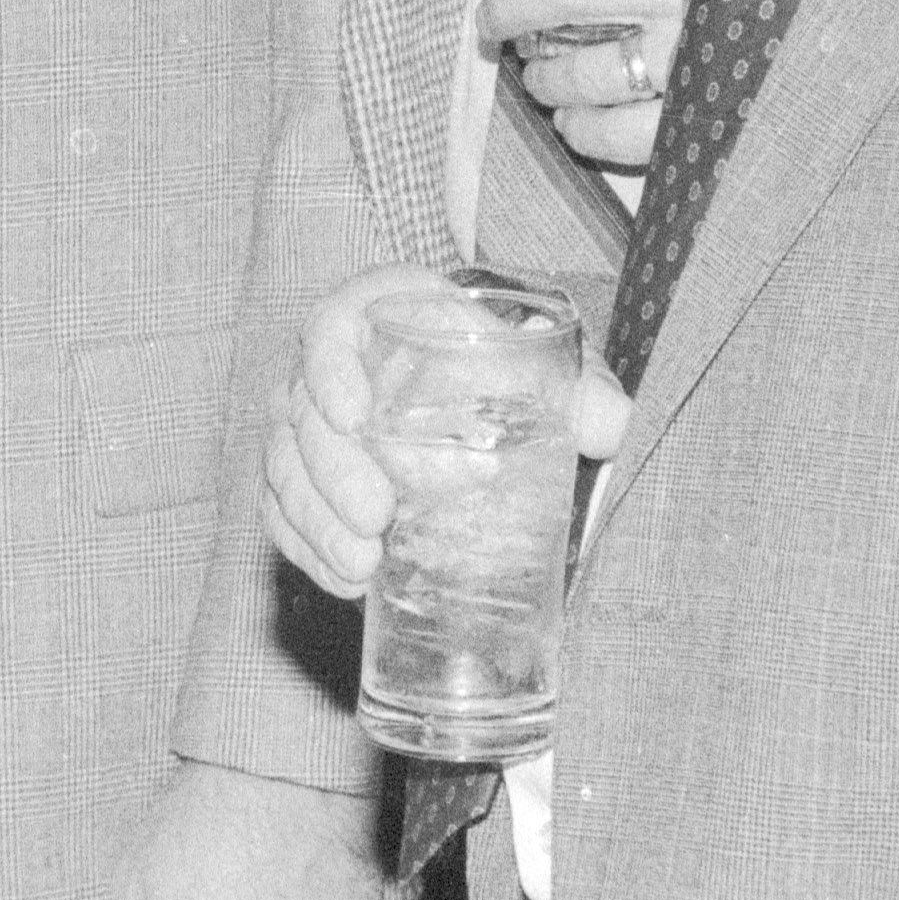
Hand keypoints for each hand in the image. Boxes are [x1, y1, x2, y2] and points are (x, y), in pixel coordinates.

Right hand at [265, 262, 634, 600]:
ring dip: (316, 521)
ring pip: (284, 470)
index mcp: (374, 317)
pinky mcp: (305, 480)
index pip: (329, 329)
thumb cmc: (497, 363)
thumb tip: (616, 426)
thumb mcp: (536, 361)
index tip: (353, 416)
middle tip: (376, 517)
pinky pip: (282, 511)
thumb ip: (578, 388)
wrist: (472, 385)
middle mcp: (326, 370)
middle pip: (301, 415)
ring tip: (363, 565)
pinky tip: (347, 583)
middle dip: (331, 473)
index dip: (329, 369)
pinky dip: (307, 548)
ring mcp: (306, 428)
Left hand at [481, 0, 697, 170]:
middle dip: (508, 4)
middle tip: (492, 17)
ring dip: (543, 75)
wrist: (893, 17)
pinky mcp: (716, 119)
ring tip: (535, 73)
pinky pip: (621, 137)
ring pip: (584, 70)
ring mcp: (707, 57)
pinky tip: (572, 121)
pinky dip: (581, 131)